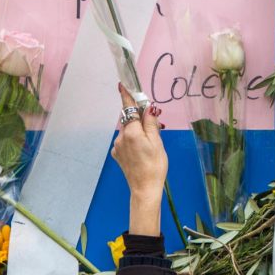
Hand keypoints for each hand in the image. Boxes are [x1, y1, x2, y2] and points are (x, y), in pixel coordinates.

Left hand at [111, 84, 167, 235]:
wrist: (145, 189)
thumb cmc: (155, 166)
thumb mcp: (157, 142)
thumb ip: (151, 123)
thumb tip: (148, 108)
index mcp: (131, 132)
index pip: (129, 108)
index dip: (126, 96)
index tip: (122, 84)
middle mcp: (121, 137)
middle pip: (130, 120)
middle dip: (141, 119)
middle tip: (155, 125)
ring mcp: (117, 147)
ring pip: (129, 131)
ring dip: (138, 132)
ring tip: (152, 144)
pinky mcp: (117, 155)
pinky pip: (126, 142)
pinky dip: (134, 141)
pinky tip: (143, 151)